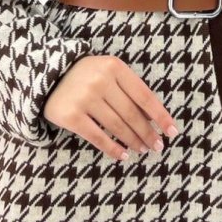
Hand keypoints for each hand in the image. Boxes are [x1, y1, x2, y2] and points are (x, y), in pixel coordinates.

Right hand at [42, 54, 180, 160]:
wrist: (48, 74)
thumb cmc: (88, 75)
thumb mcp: (109, 72)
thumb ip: (129, 89)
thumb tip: (153, 119)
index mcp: (115, 66)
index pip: (144, 95)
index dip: (160, 115)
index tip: (172, 131)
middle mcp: (100, 80)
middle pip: (131, 113)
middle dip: (148, 133)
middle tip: (158, 146)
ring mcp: (84, 98)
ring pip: (117, 126)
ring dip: (133, 141)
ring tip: (143, 150)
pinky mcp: (70, 116)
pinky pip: (97, 137)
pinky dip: (112, 149)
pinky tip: (123, 155)